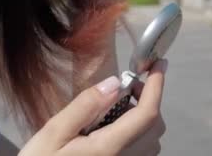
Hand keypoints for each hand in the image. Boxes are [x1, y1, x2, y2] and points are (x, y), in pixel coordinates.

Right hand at [19, 59, 166, 155]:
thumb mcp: (53, 131)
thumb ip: (84, 106)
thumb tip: (115, 82)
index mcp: (109, 146)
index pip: (146, 114)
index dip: (157, 87)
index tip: (157, 64)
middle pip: (155, 127)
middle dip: (149, 100)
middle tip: (127, 84)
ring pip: (151, 140)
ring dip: (142, 117)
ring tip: (116, 105)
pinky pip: (141, 151)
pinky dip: (136, 133)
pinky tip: (111, 126)